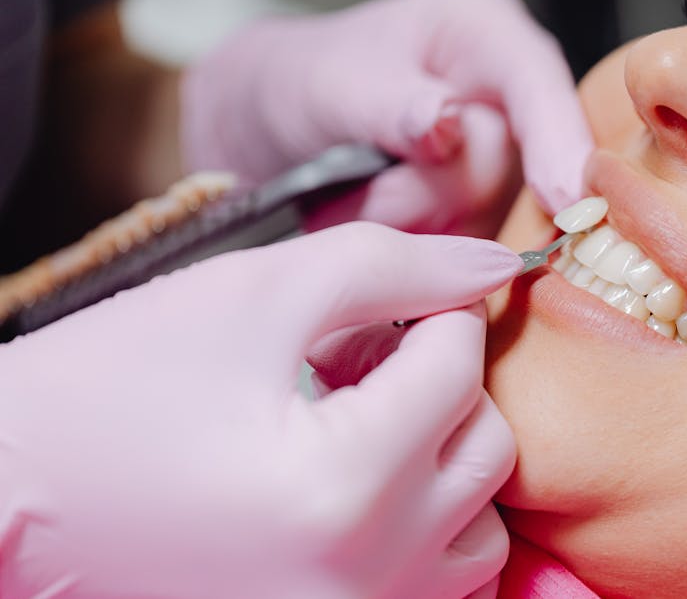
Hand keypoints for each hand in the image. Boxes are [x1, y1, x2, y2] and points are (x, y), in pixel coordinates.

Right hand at [0, 223, 520, 598]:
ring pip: (477, 519)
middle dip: (441, 382)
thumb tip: (495, 262)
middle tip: (367, 357)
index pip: (460, 366)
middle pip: (486, 445)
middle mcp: (366, 576)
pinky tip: (354, 482)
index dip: (438, 309)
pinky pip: (439, 580)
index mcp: (345, 483)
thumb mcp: (251, 294)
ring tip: (357, 423)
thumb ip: (388, 266)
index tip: (401, 299)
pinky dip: (421, 523)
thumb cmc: (113, 389)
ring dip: (440, 456)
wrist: (7, 503)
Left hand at [183, 0, 593, 233]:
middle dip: (429, 194)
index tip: (564, 195)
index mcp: (484, 37)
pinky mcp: (481, 223)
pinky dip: (412, 255)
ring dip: (411, 228)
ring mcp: (497, 169)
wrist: (270, 134)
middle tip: (360, 188)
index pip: (539, 84)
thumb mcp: (330, 81)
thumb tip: (444, 123)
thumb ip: (390, 103)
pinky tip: (374, 222)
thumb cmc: (303, 83)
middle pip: (508, 170)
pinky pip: (464, 261)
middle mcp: (505, 102)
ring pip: (483, 224)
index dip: (558, 140)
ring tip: (353, 198)